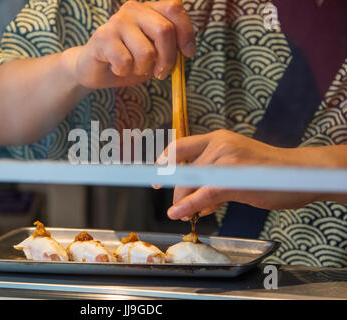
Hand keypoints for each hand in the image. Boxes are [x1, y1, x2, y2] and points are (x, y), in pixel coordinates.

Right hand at [63, 0, 195, 88]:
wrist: (93, 69)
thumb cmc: (127, 60)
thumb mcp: (154, 54)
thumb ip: (169, 48)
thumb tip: (187, 52)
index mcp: (148, 9)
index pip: (174, 9)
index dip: (186, 32)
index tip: (188, 53)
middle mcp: (133, 9)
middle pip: (164, 31)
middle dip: (168, 59)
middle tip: (160, 73)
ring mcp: (116, 22)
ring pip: (146, 52)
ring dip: (143, 69)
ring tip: (133, 68)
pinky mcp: (102, 37)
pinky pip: (126, 62)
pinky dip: (125, 72)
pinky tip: (117, 68)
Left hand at [156, 130, 323, 220]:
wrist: (301, 172)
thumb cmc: (269, 171)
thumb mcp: (236, 167)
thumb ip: (212, 178)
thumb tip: (193, 201)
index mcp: (218, 138)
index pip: (180, 146)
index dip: (163, 162)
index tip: (155, 178)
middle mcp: (219, 144)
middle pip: (183, 171)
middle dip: (178, 193)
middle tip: (180, 208)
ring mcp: (226, 160)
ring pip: (190, 184)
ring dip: (185, 202)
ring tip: (192, 213)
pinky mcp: (233, 179)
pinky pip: (202, 194)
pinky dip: (187, 206)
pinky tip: (178, 214)